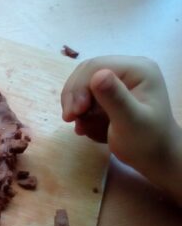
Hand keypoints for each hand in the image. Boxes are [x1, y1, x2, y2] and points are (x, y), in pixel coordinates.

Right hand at [61, 56, 181, 202]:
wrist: (155, 159)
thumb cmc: (146, 143)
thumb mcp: (130, 122)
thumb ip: (115, 99)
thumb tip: (97, 75)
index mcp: (138, 69)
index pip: (97, 66)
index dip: (79, 87)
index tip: (74, 114)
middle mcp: (129, 70)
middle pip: (87, 72)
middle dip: (74, 96)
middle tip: (70, 119)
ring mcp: (120, 81)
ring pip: (83, 84)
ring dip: (75, 105)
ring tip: (79, 126)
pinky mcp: (112, 94)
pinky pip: (87, 96)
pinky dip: (80, 112)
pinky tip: (84, 127)